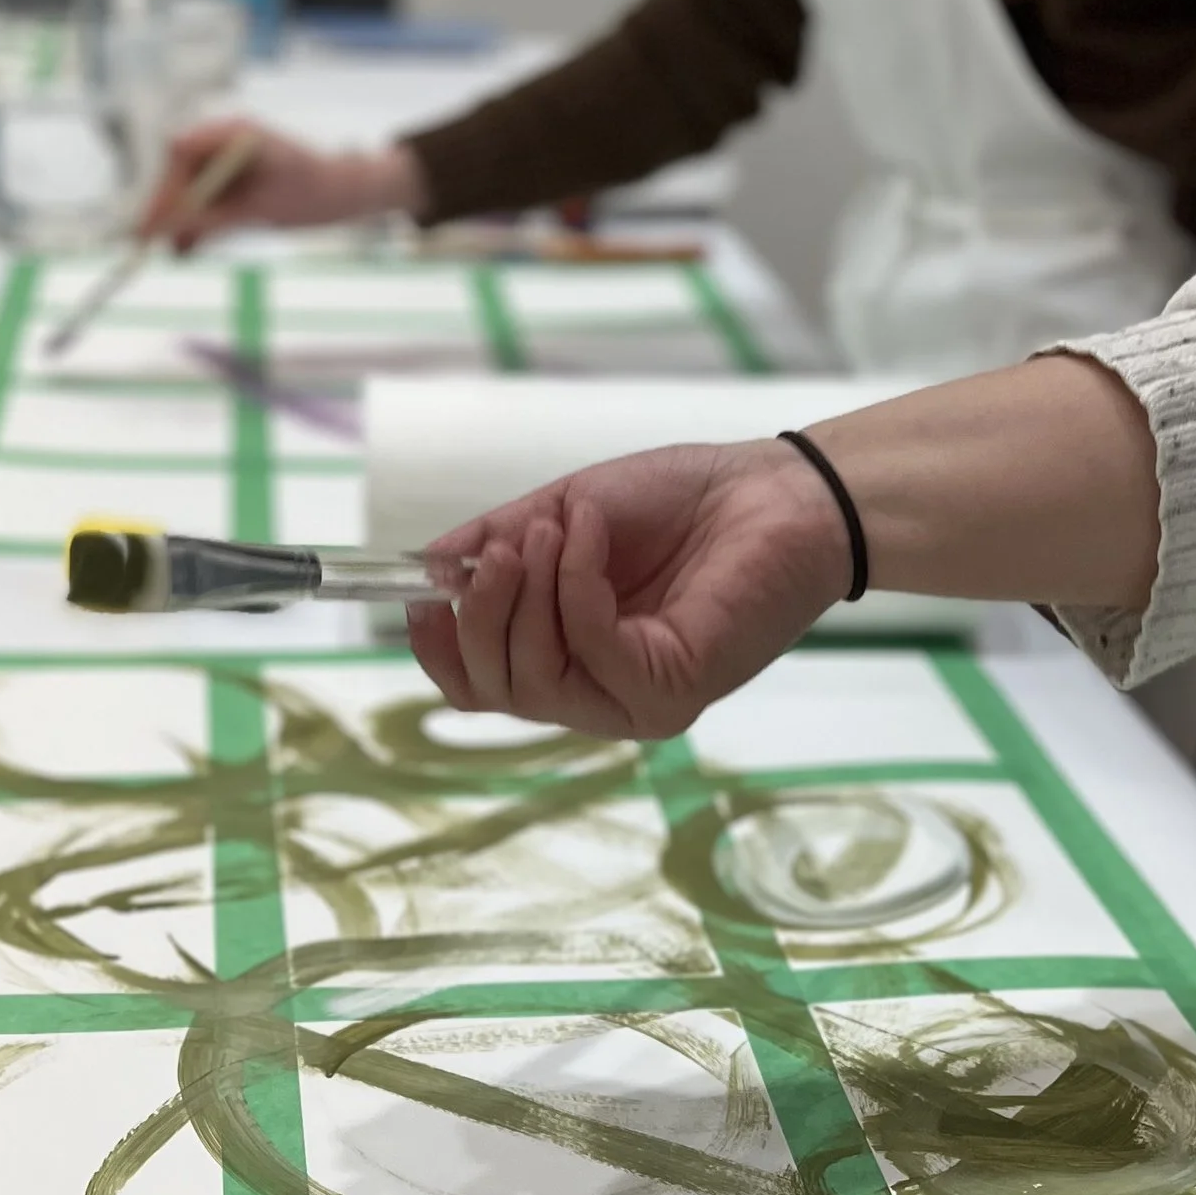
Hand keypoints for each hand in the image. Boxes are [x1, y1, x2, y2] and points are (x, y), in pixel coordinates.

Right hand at [138, 118, 425, 248]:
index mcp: (235, 133)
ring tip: (169, 252)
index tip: (154, 218)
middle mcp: (226, 143)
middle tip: (147, 241)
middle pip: (180, 172)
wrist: (342, 195)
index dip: (165, 185)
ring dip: (179, 222)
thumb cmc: (312, 192)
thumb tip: (171, 231)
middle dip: (165, 207)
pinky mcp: (233, 185)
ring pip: (189, 192)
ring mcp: (228, 163)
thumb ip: (215, 218)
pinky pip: (205, 206)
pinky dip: (196, 228)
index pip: (183, 151)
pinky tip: (185, 251)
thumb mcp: (260, 210)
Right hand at [405, 441, 854, 739]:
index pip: (484, 687)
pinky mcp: (671, 691)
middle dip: (480, 613)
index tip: (420, 597)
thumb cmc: (683, 503)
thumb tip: (430, 566)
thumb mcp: (564, 513)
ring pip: (535, 678)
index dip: (443, 650)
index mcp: (570, 660)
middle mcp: (598, 696)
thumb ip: (498, 544)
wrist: (776, 492)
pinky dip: (576, 585)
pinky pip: (590, 649)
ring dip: (529, 592)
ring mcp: (634, 702)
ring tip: (555, 530)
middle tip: (502, 548)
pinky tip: (589, 536)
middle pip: (496, 689)